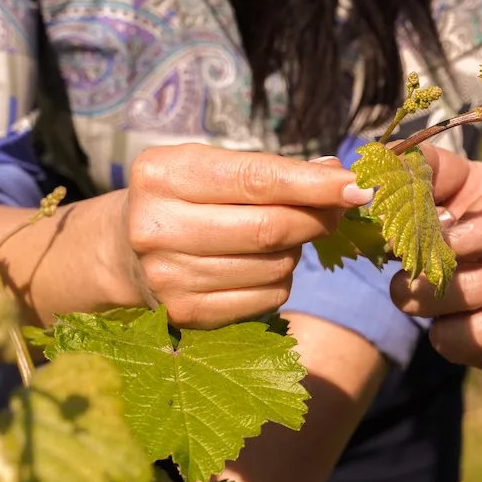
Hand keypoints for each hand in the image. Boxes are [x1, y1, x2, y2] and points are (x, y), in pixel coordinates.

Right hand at [116, 143, 373, 328]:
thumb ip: (272, 170)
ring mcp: (169, 277)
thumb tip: (339, 176)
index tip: (360, 186)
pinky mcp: (186, 314)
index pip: (257, 179)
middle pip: (271, 228)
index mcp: (164, 175)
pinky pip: (268, 297)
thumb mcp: (211, 167)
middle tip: (337, 210)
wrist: (121, 250)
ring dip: (294, 250)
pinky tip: (258, 266)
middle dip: (317, 218)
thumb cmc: (182, 197)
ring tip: (275, 237)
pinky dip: (280, 280)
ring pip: (275, 265)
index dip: (314, 185)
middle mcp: (157, 227)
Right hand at [391, 171, 481, 372]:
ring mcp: (459, 295)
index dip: (394, 180)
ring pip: (413, 295)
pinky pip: (446, 339)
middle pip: (398, 247)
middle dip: (433, 248)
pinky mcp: (473, 340)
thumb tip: (452, 232)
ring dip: (467, 288)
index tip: (386, 182)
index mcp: (470, 199)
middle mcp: (454, 246)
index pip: (415, 181)